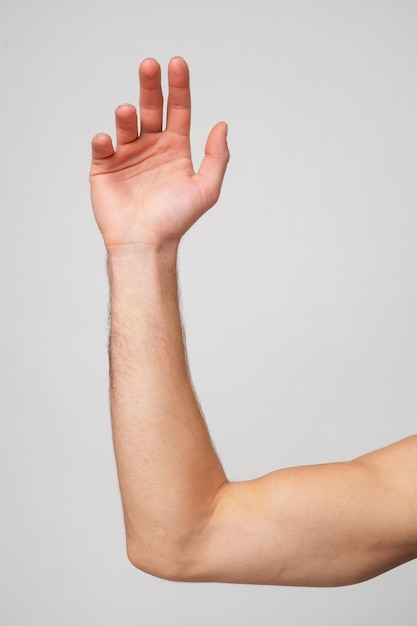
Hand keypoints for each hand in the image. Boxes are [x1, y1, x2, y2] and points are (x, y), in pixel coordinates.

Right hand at [89, 57, 228, 254]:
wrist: (146, 245)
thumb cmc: (176, 220)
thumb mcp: (206, 190)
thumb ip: (216, 158)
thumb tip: (222, 125)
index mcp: (175, 148)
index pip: (178, 110)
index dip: (179, 87)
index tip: (177, 63)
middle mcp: (151, 147)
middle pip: (151, 107)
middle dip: (150, 86)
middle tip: (149, 65)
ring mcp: (127, 156)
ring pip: (126, 125)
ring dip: (126, 115)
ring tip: (126, 112)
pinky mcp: (104, 168)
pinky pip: (103, 148)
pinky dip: (103, 141)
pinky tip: (107, 141)